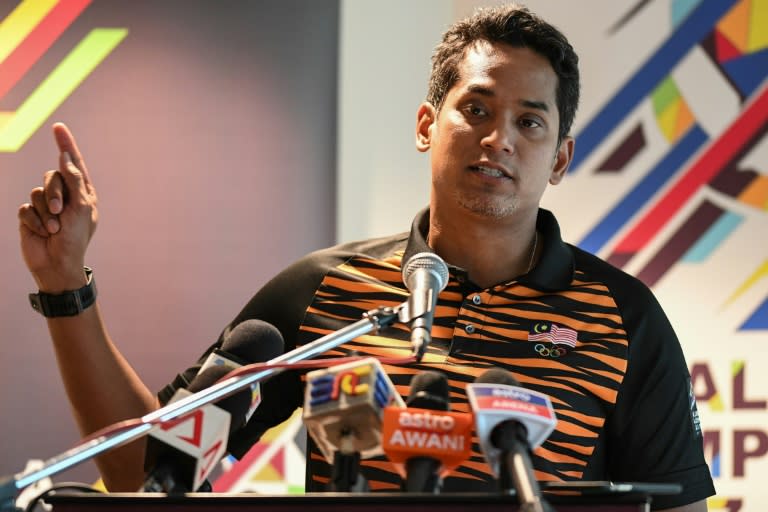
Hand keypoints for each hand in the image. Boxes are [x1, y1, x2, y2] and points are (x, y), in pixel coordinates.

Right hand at [18, 123, 97, 291]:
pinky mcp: (31, 216)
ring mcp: (46, 205)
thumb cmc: (75, 238)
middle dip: (55, 194)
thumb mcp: (81, 208)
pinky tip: (42, 233)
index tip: (59, 126)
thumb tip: (66, 157)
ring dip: (45, 212)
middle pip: (52, 177)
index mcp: (83, 192)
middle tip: (61, 212)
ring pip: (37, 192)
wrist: (58, 265)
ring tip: (53, 228)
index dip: (66, 144)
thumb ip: (75, 180)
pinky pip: (26, 207)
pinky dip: (34, 221)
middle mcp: (65, 196)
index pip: (74, 164)